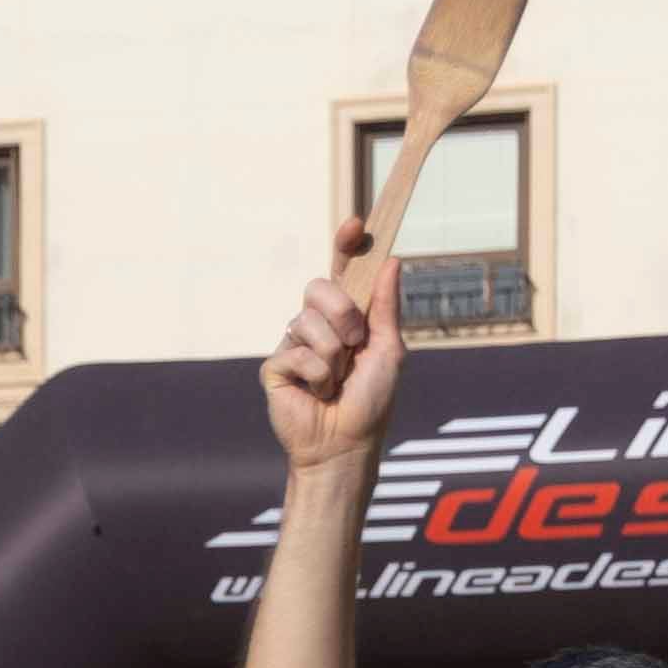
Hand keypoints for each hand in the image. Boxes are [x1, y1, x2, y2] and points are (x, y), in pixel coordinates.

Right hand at [261, 221, 403, 476]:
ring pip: (308, 322)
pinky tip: (316, 393)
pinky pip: (296, 353)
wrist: (345, 445)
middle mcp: (317, 324)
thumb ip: (387, 307)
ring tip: (336, 381)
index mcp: (347, 315)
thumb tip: (392, 260)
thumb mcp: (389, 349)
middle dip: (344, 313)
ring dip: (333, 355)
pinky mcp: (275, 367)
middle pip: (319, 287)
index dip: (346, 244)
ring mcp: (293, 343)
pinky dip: (317, 376)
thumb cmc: (371, 401)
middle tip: (355, 345)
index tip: (356, 223)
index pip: (342, 270)